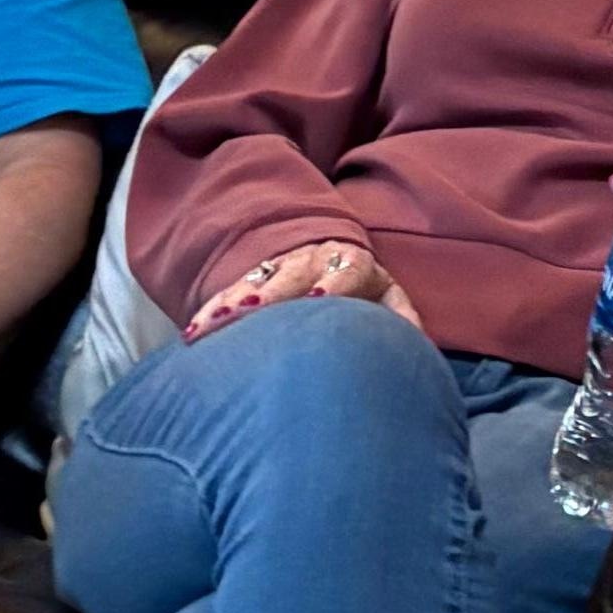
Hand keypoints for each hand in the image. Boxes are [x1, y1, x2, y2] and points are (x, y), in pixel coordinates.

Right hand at [187, 238, 415, 334]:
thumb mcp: (388, 303)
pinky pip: (228, 296)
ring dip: (231, 306)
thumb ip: (401, 322)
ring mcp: (279, 270)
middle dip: (271, 292)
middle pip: (292, 273)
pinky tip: (193, 333)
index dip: (334, 283)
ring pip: (254, 284)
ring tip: (206, 328)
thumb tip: (419, 350)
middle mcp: (315, 262)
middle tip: (249, 312)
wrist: (329, 262)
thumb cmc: (364, 301)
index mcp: (357, 267)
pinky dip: (211, 313)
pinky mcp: (252, 283)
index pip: (348, 270)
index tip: (319, 297)